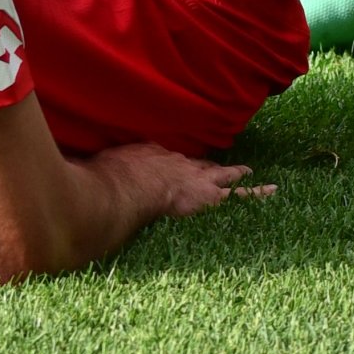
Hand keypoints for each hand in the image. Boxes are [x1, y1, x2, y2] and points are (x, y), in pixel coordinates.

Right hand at [97, 142, 272, 227]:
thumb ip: (106, 166)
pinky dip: (253, 192)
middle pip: (202, 164)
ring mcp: (195, 178)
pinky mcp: (206, 195)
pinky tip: (269, 190)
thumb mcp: (110, 164)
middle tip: (230, 166)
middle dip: (214, 167)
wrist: (128, 184)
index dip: (187, 164)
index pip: (178, 161)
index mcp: (160, 158)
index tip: (192, 164)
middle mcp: (180, 164)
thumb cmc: (114, 174)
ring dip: (237, 175)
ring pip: (223, 175)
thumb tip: (84, 163)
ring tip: (254, 176)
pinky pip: (236, 193)